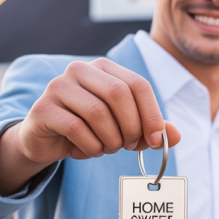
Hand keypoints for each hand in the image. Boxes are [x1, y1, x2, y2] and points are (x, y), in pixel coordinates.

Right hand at [0, 58, 180, 194]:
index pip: (138, 84)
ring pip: (98, 112)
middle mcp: (79, 70)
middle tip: (129, 146)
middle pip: (119, 94)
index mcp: (104, 68)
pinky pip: (76, 129)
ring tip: (107, 148)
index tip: (156, 140)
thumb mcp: (124, 128)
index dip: (152, 114)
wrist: (46, 140)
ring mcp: (58, 87)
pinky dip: (90, 146)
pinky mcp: (42, 109)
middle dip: (131, 127)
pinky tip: (88, 150)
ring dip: (110, 139)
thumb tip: (175, 136)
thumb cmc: (89, 129)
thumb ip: (150, 129)